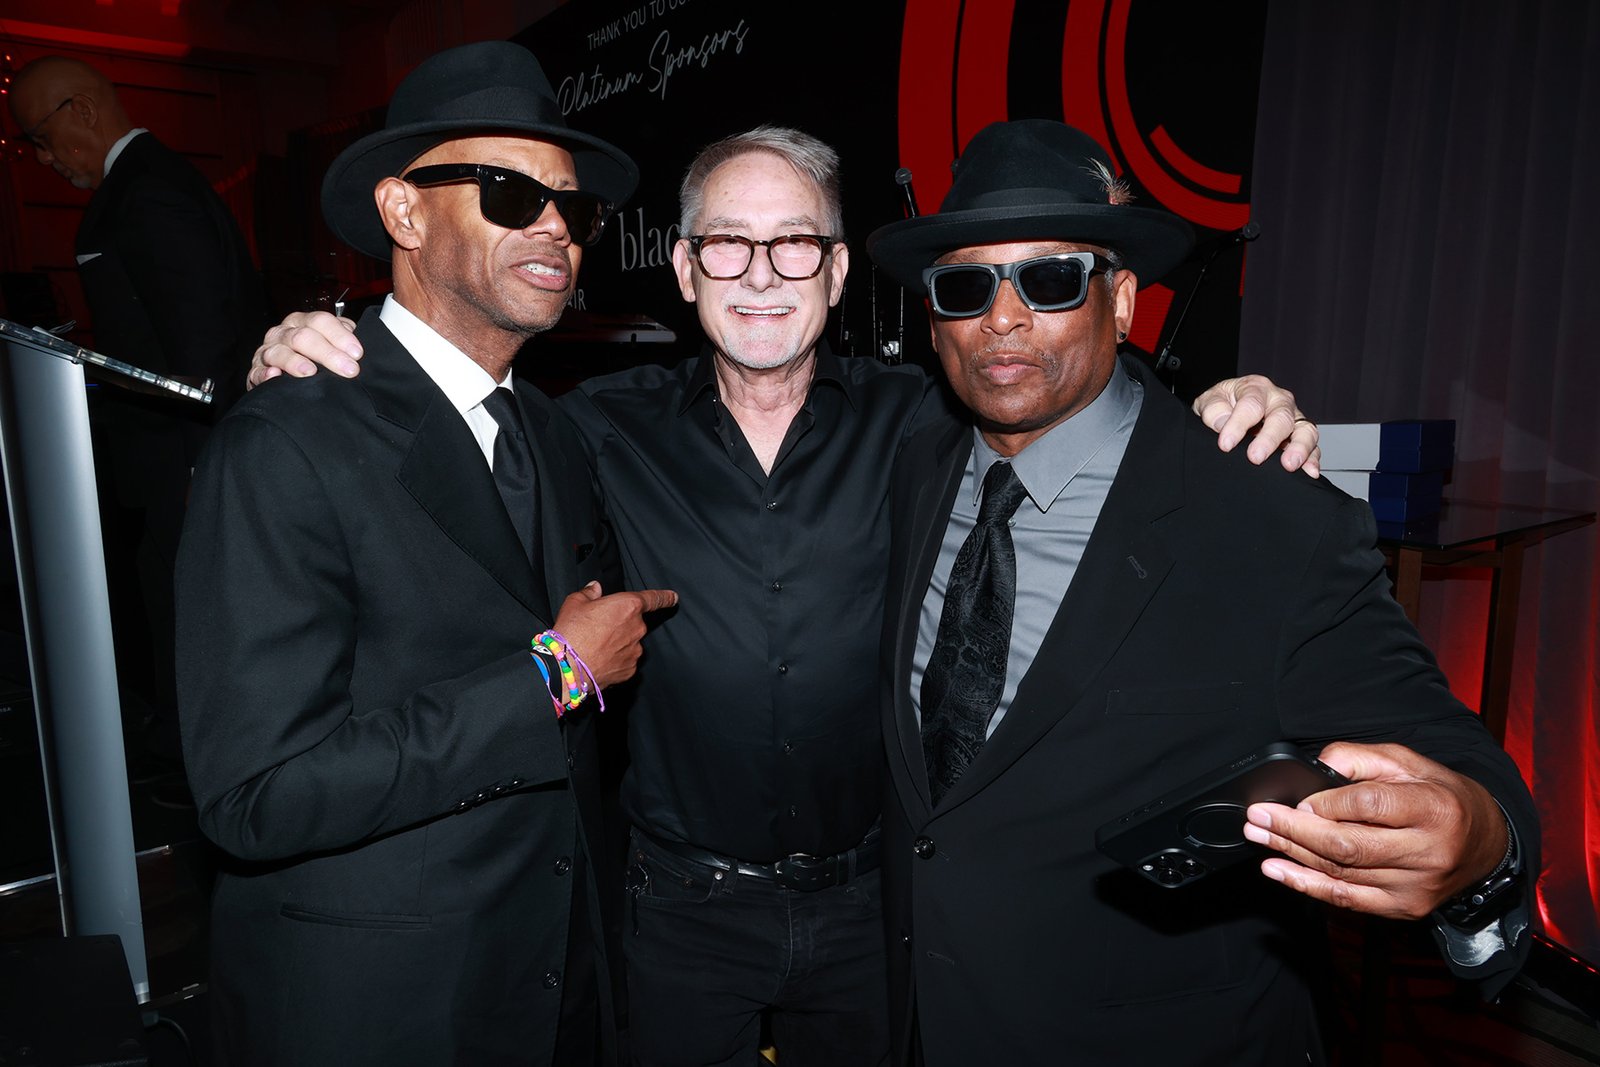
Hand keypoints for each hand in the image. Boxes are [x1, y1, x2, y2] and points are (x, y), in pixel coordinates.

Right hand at [248, 310, 364, 388]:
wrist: (286, 373)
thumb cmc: (314, 356)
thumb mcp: (331, 342)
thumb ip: (344, 337)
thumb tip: (359, 344)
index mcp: (304, 322)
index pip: (321, 321)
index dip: (340, 335)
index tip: (357, 353)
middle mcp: (284, 332)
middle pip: (303, 337)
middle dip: (328, 354)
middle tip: (348, 370)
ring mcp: (268, 350)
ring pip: (279, 352)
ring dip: (294, 362)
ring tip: (310, 372)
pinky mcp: (256, 370)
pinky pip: (257, 371)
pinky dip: (264, 373)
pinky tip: (275, 376)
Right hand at [551, 582, 677, 690]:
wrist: (566, 668)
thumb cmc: (571, 633)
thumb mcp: (575, 602)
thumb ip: (589, 592)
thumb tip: (595, 588)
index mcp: (628, 606)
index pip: (654, 599)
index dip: (664, 597)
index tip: (673, 598)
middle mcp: (637, 628)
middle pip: (634, 622)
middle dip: (620, 624)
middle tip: (597, 629)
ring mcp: (636, 651)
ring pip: (630, 642)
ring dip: (618, 643)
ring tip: (595, 647)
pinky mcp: (630, 670)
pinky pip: (626, 660)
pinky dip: (615, 659)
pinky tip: (599, 659)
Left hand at [1193, 374, 1320, 476]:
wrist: (1230, 410)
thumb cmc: (1221, 405)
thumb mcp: (1208, 402)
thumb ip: (1213, 410)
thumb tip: (1223, 425)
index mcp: (1255, 388)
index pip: (1251, 404)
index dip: (1238, 425)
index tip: (1225, 444)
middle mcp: (1278, 400)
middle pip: (1281, 417)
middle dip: (1269, 438)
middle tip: (1255, 457)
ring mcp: (1293, 417)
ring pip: (1305, 429)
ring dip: (1299, 448)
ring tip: (1289, 465)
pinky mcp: (1301, 435)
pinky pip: (1313, 446)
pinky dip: (1313, 458)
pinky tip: (1310, 471)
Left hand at [1242, 742, 1509, 919]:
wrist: (1487, 844)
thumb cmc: (1443, 798)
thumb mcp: (1409, 762)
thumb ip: (1360, 758)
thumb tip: (1317, 766)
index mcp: (1434, 808)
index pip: (1369, 805)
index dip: (1326, 803)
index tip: (1294, 800)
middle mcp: (1428, 852)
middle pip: (1347, 845)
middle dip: (1293, 831)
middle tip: (1258, 817)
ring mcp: (1416, 886)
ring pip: (1341, 873)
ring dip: (1291, 855)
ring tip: (1259, 836)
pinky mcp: (1405, 908)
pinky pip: (1347, 899)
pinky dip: (1307, 885)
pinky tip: (1278, 870)